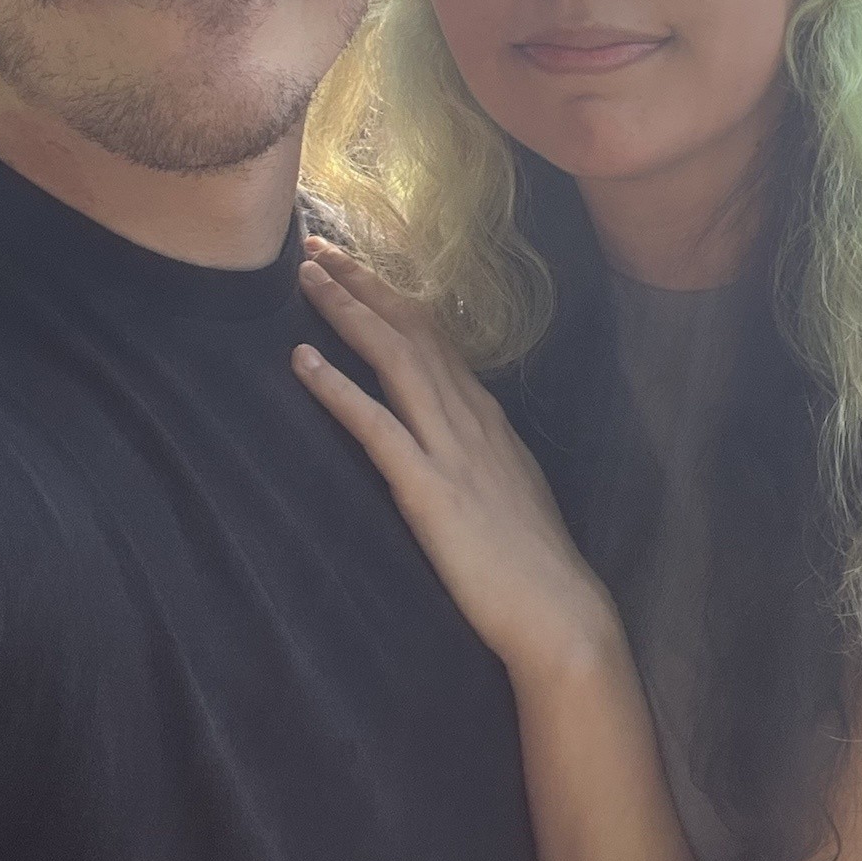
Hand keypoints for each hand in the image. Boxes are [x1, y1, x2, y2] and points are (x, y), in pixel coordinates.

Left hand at [292, 240, 619, 684]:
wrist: (560, 614)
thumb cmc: (533, 564)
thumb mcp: (511, 487)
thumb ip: (480, 452)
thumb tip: (453, 434)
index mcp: (486, 417)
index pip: (433, 336)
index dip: (389, 294)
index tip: (352, 265)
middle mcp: (470, 418)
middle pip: (410, 329)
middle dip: (361, 283)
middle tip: (315, 246)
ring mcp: (451, 450)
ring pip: (394, 359)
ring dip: (347, 313)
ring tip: (306, 278)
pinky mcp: (428, 489)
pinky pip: (376, 426)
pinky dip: (336, 388)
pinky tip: (301, 361)